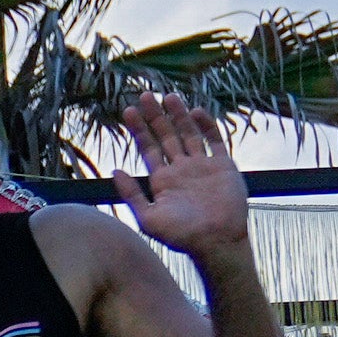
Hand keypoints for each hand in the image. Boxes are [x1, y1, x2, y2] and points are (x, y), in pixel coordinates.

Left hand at [112, 90, 253, 270]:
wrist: (216, 241)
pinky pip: (215, 140)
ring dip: (179, 115)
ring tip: (168, 96)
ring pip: (188, 134)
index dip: (139, 130)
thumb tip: (114, 170)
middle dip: (156, 116)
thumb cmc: (181, 235)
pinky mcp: (223, 165)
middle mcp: (181, 169)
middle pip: (166, 136)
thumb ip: (131, 194)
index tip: (129, 111)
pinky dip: (207, 125)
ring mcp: (202, 166)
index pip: (148, 148)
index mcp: (162, 180)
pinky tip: (196, 111)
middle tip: (145, 95)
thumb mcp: (148, 218)